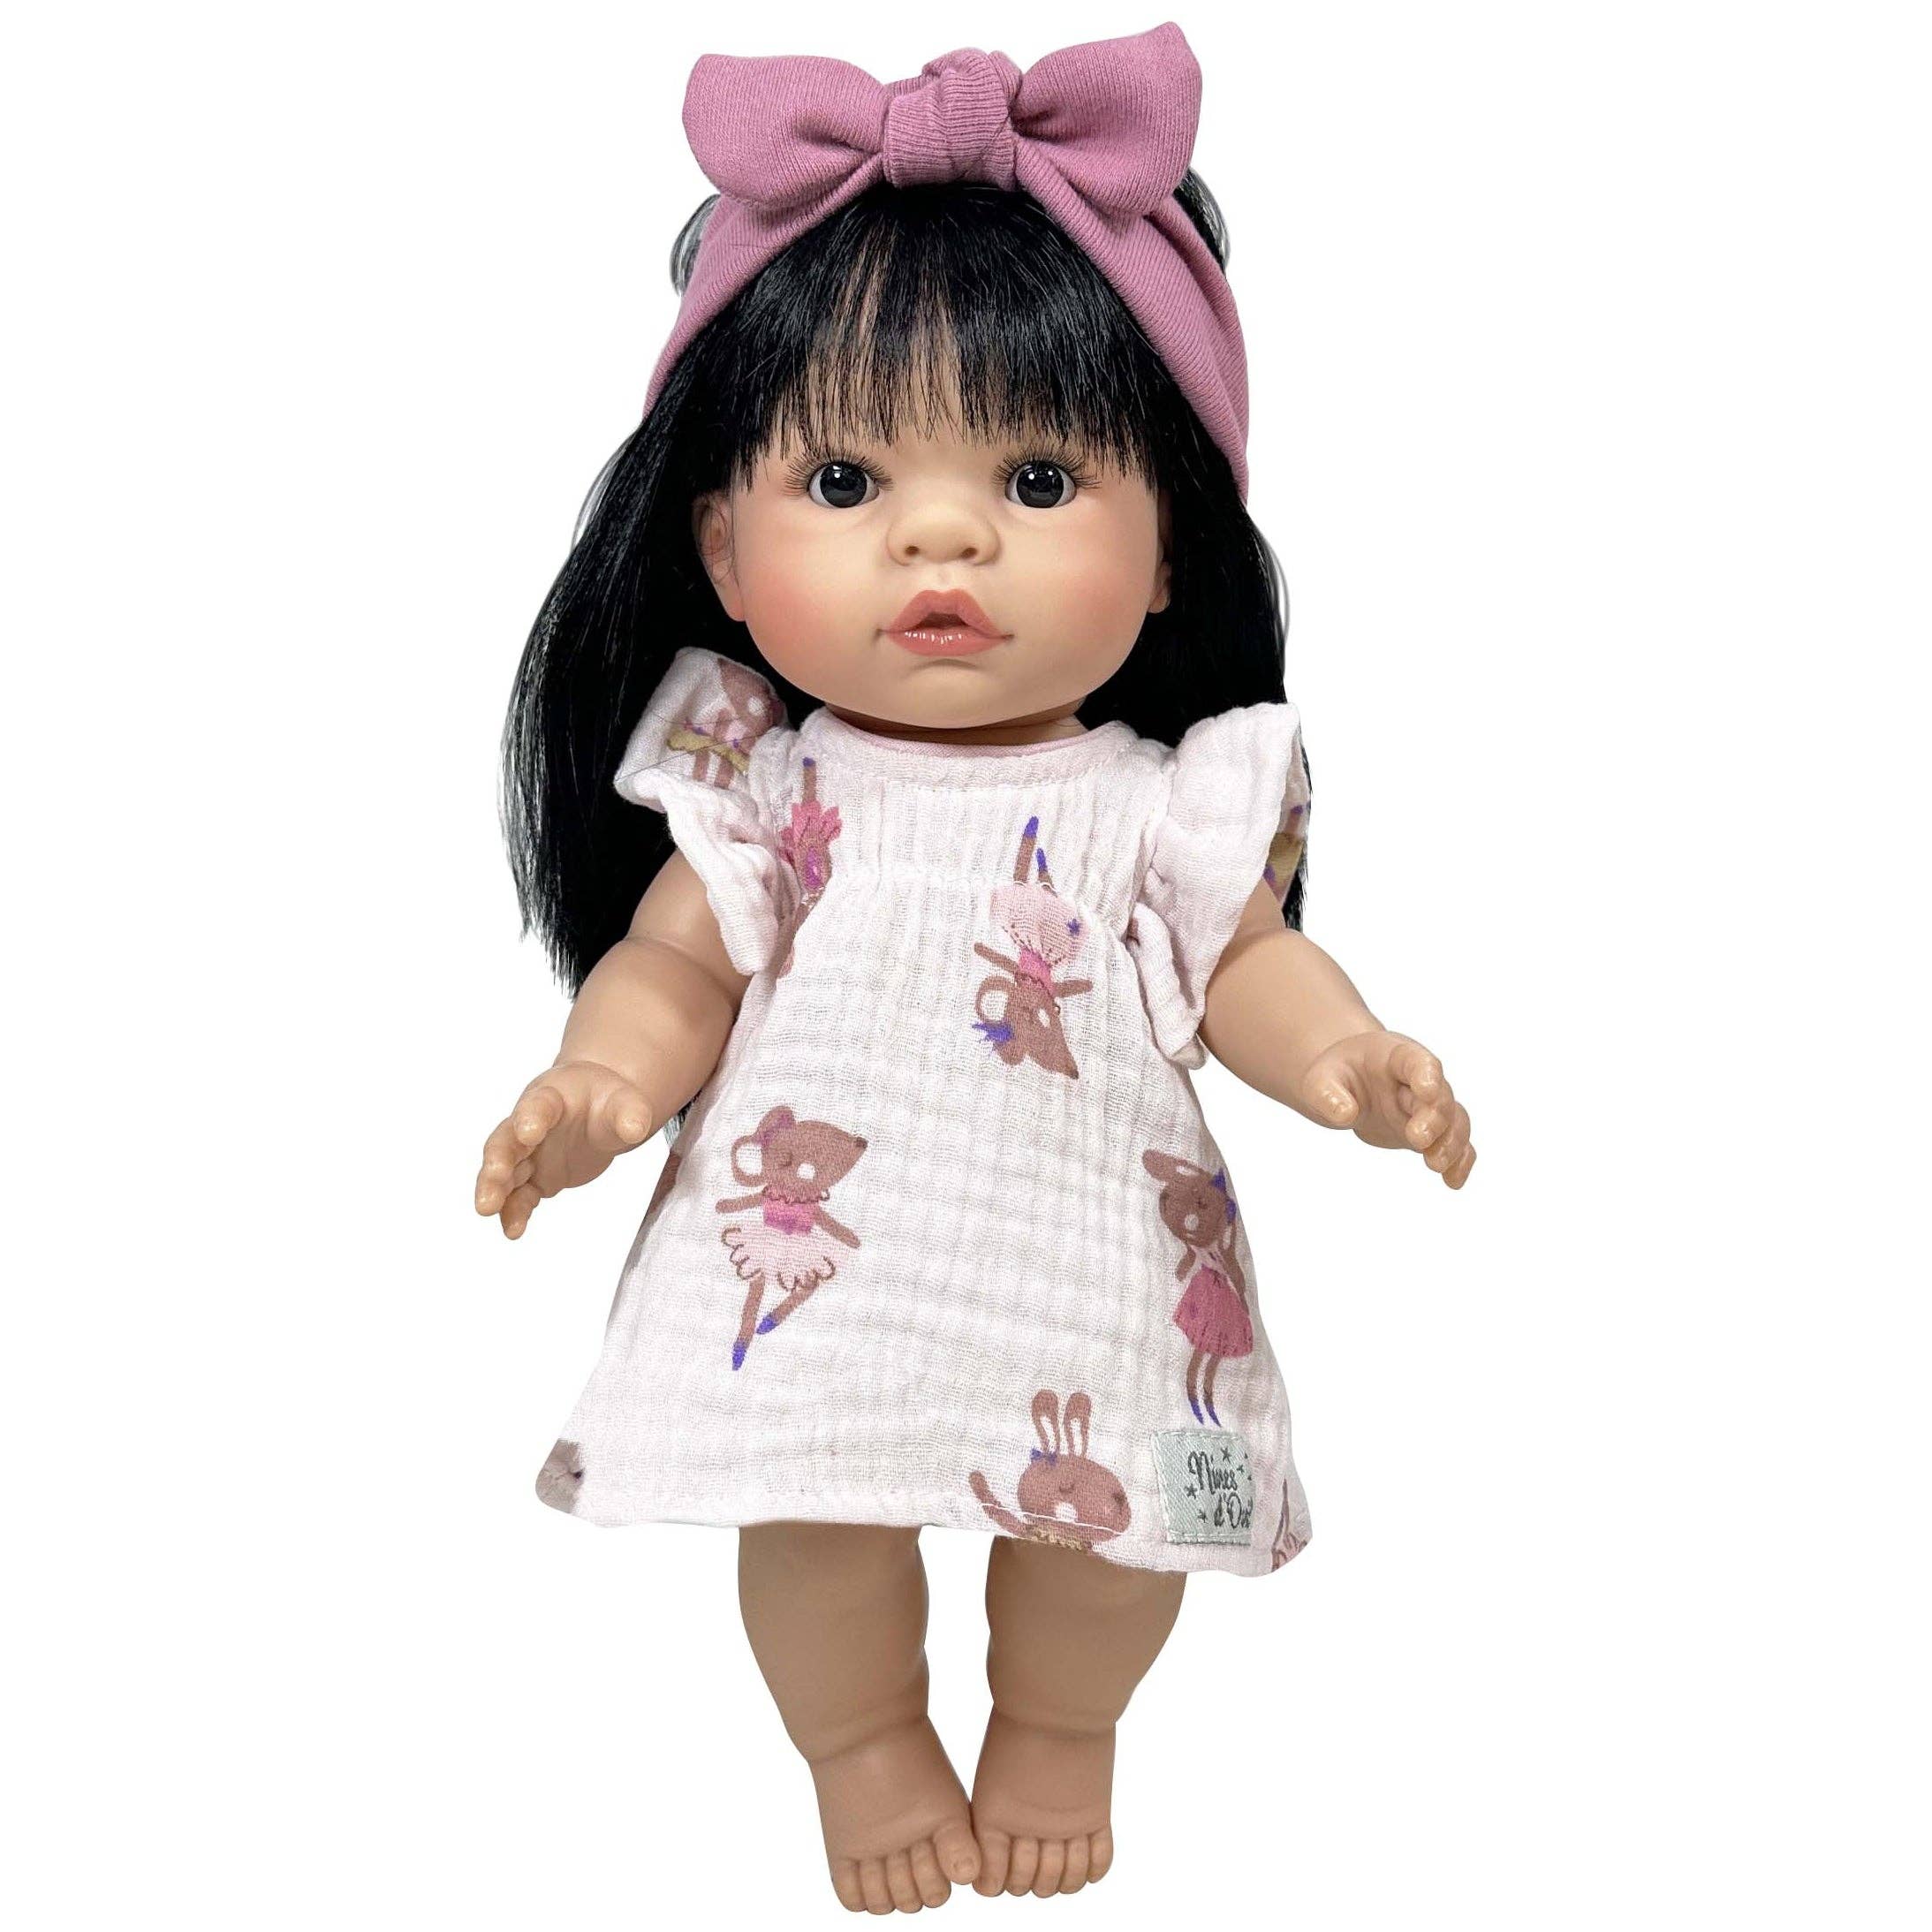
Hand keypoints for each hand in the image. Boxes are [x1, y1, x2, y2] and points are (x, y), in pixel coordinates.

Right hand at [474, 1060, 653, 1237]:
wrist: (600, 1111)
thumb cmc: (607, 1101)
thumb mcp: (625, 1101)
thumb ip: (631, 1113)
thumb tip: (636, 1128)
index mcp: (552, 1096)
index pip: (539, 1104)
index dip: (532, 1116)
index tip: (528, 1132)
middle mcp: (530, 1124)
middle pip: (506, 1140)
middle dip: (498, 1159)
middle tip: (495, 1176)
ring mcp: (529, 1154)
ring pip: (504, 1171)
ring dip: (495, 1188)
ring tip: (487, 1210)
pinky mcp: (535, 1178)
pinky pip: (520, 1196)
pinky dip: (515, 1212)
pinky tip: (513, 1230)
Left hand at [1299, 1032, 1475, 1189]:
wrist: (1348, 1087)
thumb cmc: (1336, 1077)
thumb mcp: (1320, 1080)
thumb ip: (1327, 1094)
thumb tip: (1345, 1114)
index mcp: (1394, 1056)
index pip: (1416, 1060)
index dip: (1426, 1074)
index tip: (1427, 1092)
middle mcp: (1420, 1080)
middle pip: (1439, 1096)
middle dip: (1434, 1118)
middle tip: (1418, 1139)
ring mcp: (1428, 1106)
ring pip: (1454, 1121)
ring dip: (1451, 1143)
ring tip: (1436, 1166)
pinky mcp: (1431, 1132)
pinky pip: (1455, 1144)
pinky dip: (1460, 1161)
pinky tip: (1453, 1182)